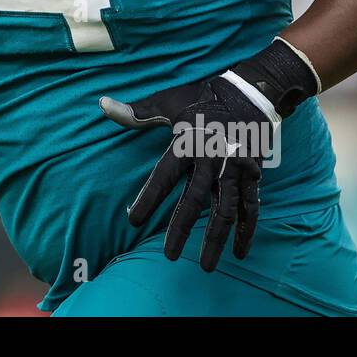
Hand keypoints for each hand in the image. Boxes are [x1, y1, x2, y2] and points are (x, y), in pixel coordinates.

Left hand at [99, 38, 319, 270]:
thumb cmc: (202, 97)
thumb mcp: (168, 101)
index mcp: (188, 142)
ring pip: (226, 209)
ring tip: (205, 265)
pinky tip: (239, 253)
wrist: (251, 90)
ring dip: (216, 238)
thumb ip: (136, 112)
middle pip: (194, 199)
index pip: (164, 176)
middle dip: (181, 229)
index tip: (133, 221)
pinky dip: (247, 231)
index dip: (149, 199)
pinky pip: (252, 207)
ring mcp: (235, 169)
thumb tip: (102, 105)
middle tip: (168, 255)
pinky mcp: (254, 175)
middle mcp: (212, 158)